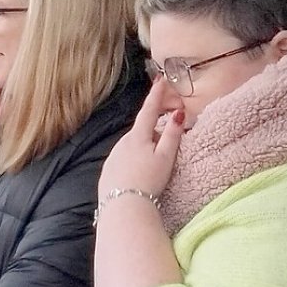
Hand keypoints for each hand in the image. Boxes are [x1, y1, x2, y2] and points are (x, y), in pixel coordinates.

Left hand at [98, 81, 183, 205]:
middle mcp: (121, 144)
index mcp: (137, 137)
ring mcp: (112, 158)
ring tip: (152, 167)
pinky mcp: (107, 171)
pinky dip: (132, 161)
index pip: (149, 110)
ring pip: (131, 146)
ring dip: (143, 148)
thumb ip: (173, 135)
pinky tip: (137, 174)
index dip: (156, 95)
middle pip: (141, 131)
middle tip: (165, 145)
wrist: (123, 207)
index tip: (160, 79)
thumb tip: (179, 114)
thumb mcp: (165, 157)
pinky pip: (122, 160)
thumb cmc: (148, 181)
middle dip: (153, 132)